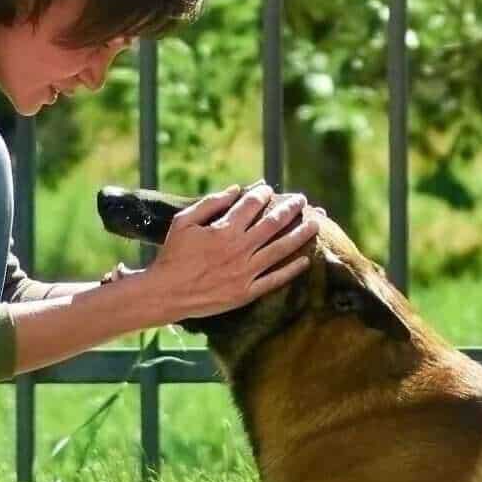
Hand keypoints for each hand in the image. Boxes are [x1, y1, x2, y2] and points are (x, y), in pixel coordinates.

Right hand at [128, 181, 318, 326]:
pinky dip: (292, 269)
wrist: (166, 293)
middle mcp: (239, 249)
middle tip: (302, 200)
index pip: (251, 205)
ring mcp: (245, 272)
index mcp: (224, 230)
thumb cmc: (172, 254)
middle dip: (290, 208)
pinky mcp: (246, 292)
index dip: (263, 194)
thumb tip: (236, 189)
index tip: (269, 189)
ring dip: (300, 234)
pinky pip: (275, 279)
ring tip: (315, 223)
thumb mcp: (184, 222)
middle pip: (273, 223)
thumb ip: (210, 203)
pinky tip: (305, 260)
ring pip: (280, 249)